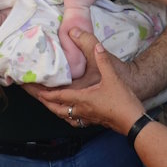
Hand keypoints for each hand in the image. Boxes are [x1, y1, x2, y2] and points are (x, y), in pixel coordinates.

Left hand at [27, 28, 145, 133]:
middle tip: (37, 95)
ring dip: (54, 109)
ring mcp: (86, 118)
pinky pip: (74, 120)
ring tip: (48, 102)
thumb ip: (103, 60)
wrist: (133, 121)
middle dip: (45, 102)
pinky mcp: (93, 121)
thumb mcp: (112, 77)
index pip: (58, 96)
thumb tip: (97, 45)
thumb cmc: (122, 101)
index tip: (34, 89)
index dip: (44, 93)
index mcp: (82, 99)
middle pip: (56, 109)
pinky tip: (69, 112)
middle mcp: (80, 110)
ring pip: (64, 116)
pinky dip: (66, 116)